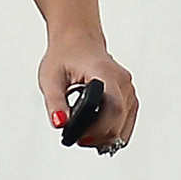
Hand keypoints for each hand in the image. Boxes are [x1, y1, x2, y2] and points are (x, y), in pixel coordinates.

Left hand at [40, 36, 137, 153]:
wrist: (78, 41)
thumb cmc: (65, 56)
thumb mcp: (51, 79)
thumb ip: (55, 102)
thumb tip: (59, 123)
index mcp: (105, 73)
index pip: (113, 108)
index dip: (98, 129)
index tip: (79, 138)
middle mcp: (123, 82)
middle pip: (119, 121)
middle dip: (97, 137)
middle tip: (76, 138)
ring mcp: (129, 91)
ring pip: (123, 127)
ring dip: (104, 137)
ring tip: (83, 134)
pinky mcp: (130, 98)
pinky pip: (125, 125)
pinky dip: (111, 133)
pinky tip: (94, 133)